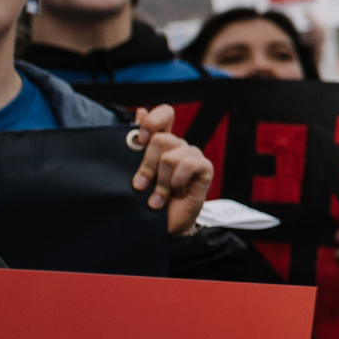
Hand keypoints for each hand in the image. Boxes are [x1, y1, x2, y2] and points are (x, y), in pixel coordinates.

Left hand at [129, 105, 211, 233]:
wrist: (162, 227)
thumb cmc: (146, 200)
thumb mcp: (133, 172)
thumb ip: (138, 143)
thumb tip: (140, 111)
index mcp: (161, 142)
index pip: (165, 114)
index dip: (154, 121)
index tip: (140, 139)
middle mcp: (178, 147)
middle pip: (162, 139)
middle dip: (147, 166)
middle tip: (140, 186)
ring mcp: (192, 156)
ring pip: (172, 155)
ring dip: (160, 182)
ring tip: (157, 199)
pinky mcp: (204, 168)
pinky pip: (188, 164)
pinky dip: (177, 181)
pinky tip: (175, 193)